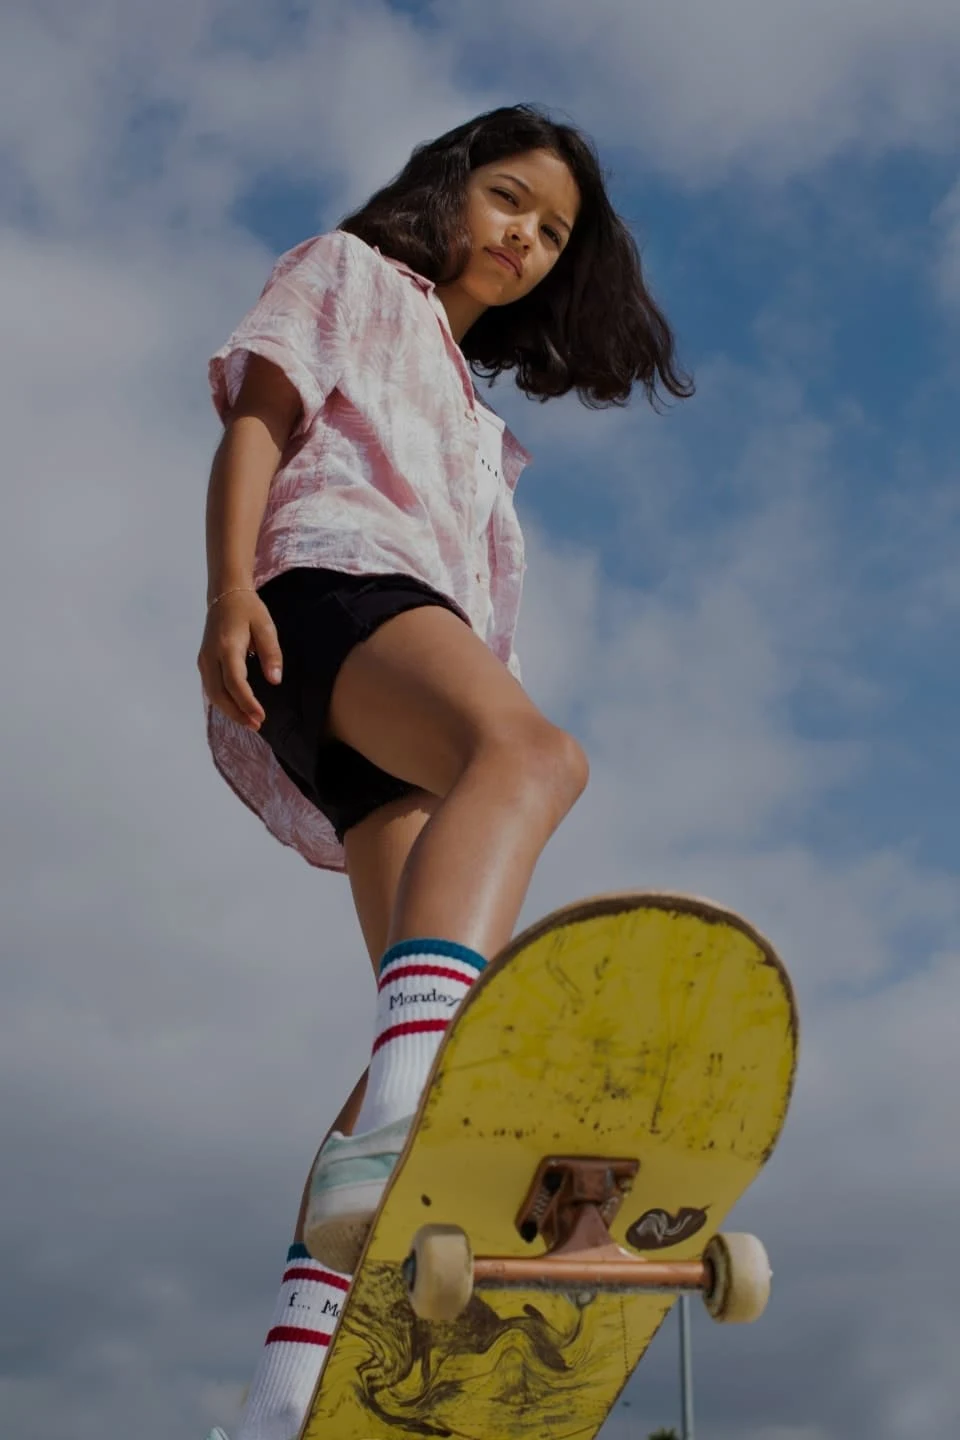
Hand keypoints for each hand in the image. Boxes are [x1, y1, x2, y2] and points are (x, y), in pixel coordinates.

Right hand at [197, 589, 282, 730]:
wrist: (224, 595)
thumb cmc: (248, 610)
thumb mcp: (266, 626)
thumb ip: (271, 653)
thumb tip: (275, 680)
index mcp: (227, 646)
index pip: (235, 682)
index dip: (247, 702)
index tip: (261, 716)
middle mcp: (210, 656)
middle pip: (219, 693)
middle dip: (237, 713)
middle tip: (257, 725)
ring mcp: (204, 660)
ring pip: (212, 694)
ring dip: (229, 711)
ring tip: (250, 722)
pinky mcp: (203, 662)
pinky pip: (211, 689)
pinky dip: (223, 703)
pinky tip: (237, 710)